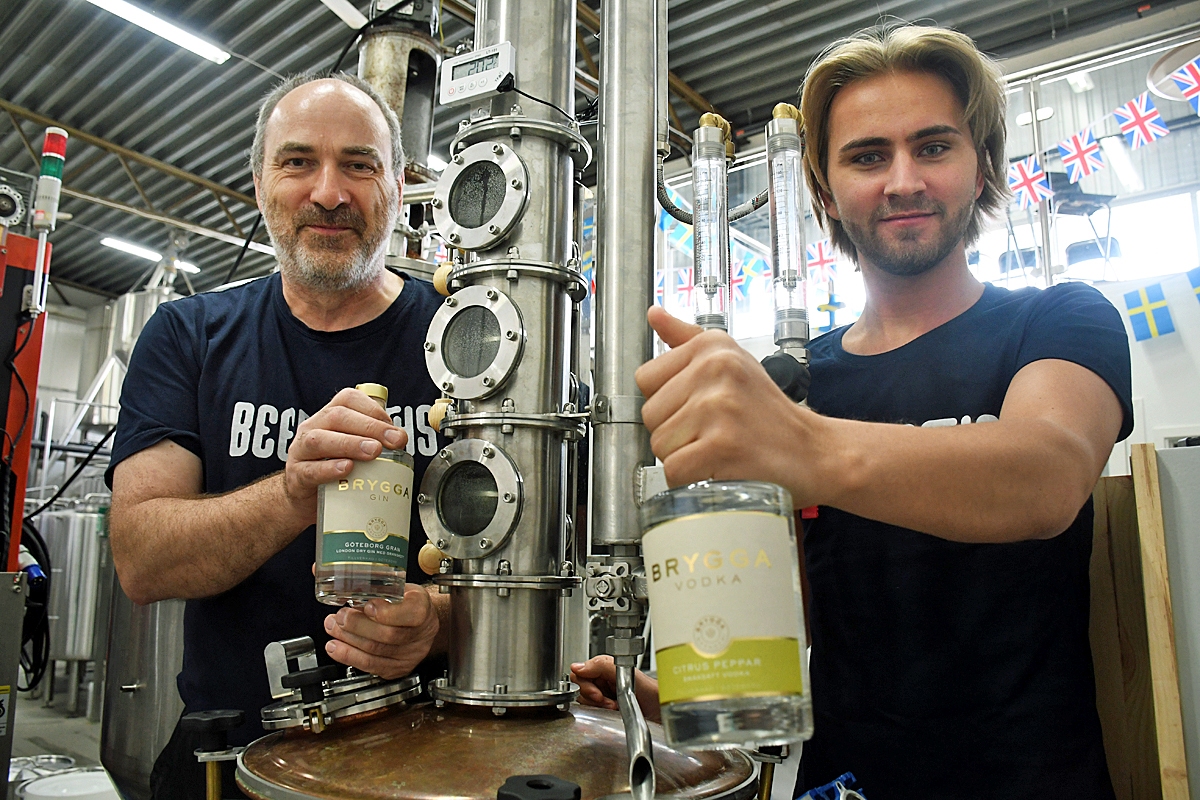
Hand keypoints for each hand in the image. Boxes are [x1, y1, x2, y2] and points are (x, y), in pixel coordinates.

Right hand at [283, 387, 407, 521]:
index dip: (373, 410)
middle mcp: (312, 428)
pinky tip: (347, 469)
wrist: (305, 498)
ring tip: (373, 451)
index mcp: (328, 416)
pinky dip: (330, 469)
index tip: (393, 427)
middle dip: (370, 427)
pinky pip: (310, 470)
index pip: (348, 399)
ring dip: (350, 443)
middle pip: (337, 417)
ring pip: (320, 440)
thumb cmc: (333, 468)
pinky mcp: (297, 477)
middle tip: (394, 441)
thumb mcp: (352, 448)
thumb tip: (401, 440)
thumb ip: (373, 440)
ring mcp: (301, 452)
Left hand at [324, 585, 438, 678]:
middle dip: (358, 626)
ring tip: (333, 627)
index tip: (367, 605)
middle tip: (339, 616)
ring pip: (377, 651)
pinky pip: (372, 665)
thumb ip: (367, 579)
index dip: (387, 612)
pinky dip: (349, 656)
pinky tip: (336, 648)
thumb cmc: (406, 599)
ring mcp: (410, 653)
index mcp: (423, 607)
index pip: (412, 613)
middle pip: (389, 634)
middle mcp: (420, 633)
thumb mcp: (396, 583)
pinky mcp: (397, 667)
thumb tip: (324, 567)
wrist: (420, 620)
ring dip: (349, 639)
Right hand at [570, 655, 661, 722]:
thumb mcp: (625, 672)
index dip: (586, 685)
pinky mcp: (605, 711)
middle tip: (608, 701)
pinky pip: (591, 713)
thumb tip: (577, 667)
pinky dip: (602, 714)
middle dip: (593, 698)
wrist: (662, 710)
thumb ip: (601, 665)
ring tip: (614, 706)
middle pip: (579, 689)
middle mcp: (602, 681)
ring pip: (584, 702)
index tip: (598, 693)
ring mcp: (603, 696)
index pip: (579, 673)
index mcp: (604, 668)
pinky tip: (614, 712)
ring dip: (599, 707)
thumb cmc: (650, 691)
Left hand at [634, 306, 825, 505]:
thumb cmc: (769, 413)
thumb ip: (687, 338)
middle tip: (712, 433)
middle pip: (650, 415)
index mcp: (712, 347)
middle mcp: (715, 370)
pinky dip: (690, 480)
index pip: (646, 378)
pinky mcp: (722, 445)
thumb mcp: (733, 361)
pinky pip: (675, 471)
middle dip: (674, 432)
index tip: (696, 408)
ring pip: (660, 445)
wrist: (814, 452)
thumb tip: (654, 314)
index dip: (668, 401)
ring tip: (717, 450)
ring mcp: (718, 407)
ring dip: (683, 457)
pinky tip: (717, 469)